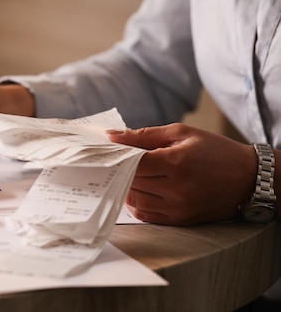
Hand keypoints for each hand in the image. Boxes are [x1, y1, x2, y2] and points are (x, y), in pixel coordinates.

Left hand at [107, 124, 256, 224]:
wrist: (248, 178)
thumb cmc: (214, 151)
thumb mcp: (180, 133)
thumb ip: (143, 135)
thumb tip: (113, 137)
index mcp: (176, 163)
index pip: (132, 162)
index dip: (116, 156)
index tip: (106, 150)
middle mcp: (176, 189)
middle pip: (130, 181)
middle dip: (119, 170)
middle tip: (112, 160)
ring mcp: (177, 208)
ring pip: (134, 200)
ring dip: (126, 187)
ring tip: (127, 174)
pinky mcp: (179, 220)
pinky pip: (145, 215)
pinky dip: (136, 202)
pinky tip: (138, 189)